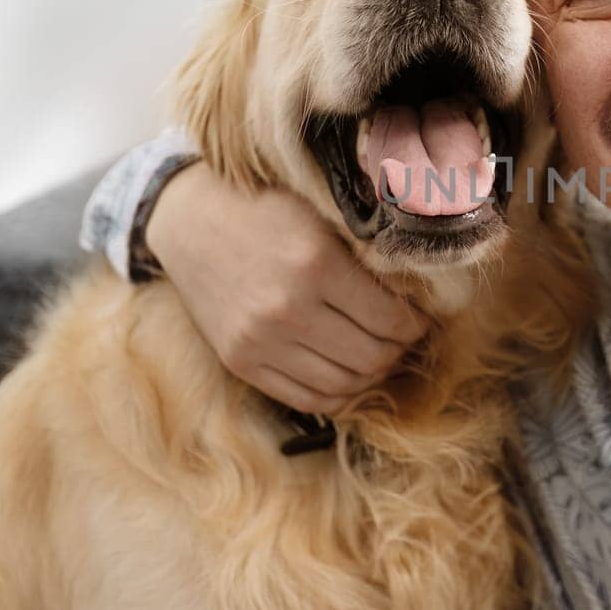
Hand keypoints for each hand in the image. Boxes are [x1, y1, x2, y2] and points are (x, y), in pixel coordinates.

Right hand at [145, 162, 427, 412]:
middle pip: (371, 356)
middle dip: (399, 350)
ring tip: (378, 355)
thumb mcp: (321, 216)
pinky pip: (306, 399)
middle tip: (403, 338)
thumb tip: (420, 292)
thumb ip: (364, 254)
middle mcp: (288, 310)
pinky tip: (349, 376)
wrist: (190, 221)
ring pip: (343, 384)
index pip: (390, 319)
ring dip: (372, 376)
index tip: (420, 318)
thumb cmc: (266, 210)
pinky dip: (338, 395)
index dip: (415, 324)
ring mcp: (260, 342)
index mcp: (316, 266)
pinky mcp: (240, 362)